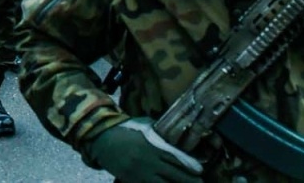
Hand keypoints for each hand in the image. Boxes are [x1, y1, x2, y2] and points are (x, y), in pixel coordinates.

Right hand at [88, 120, 202, 182]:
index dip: (189, 166)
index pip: (176, 159)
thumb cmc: (126, 129)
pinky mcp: (132, 181)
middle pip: (174, 175)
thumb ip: (159, 133)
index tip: (200, 172)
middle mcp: (149, 162)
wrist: (102, 139)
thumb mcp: (144, 126)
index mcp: (153, 146)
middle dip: (189, 181)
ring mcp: (140, 174)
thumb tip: (176, 137)